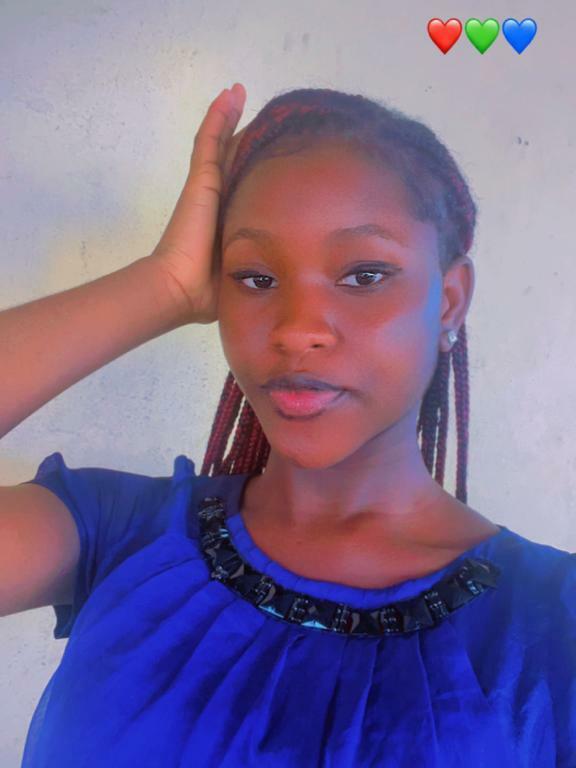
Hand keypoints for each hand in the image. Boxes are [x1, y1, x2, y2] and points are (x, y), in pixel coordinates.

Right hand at [150, 83, 247, 324]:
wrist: (182, 288)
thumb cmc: (211, 288)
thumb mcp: (244, 270)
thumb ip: (261, 264)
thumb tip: (286, 276)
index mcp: (226, 216)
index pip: (242, 180)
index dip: (252, 161)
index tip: (271, 147)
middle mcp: (216, 197)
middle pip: (231, 155)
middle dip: (242, 132)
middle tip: (261, 112)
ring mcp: (205, 186)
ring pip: (219, 141)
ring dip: (228, 115)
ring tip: (238, 91)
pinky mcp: (201, 181)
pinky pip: (209, 141)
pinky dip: (218, 117)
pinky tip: (228, 96)